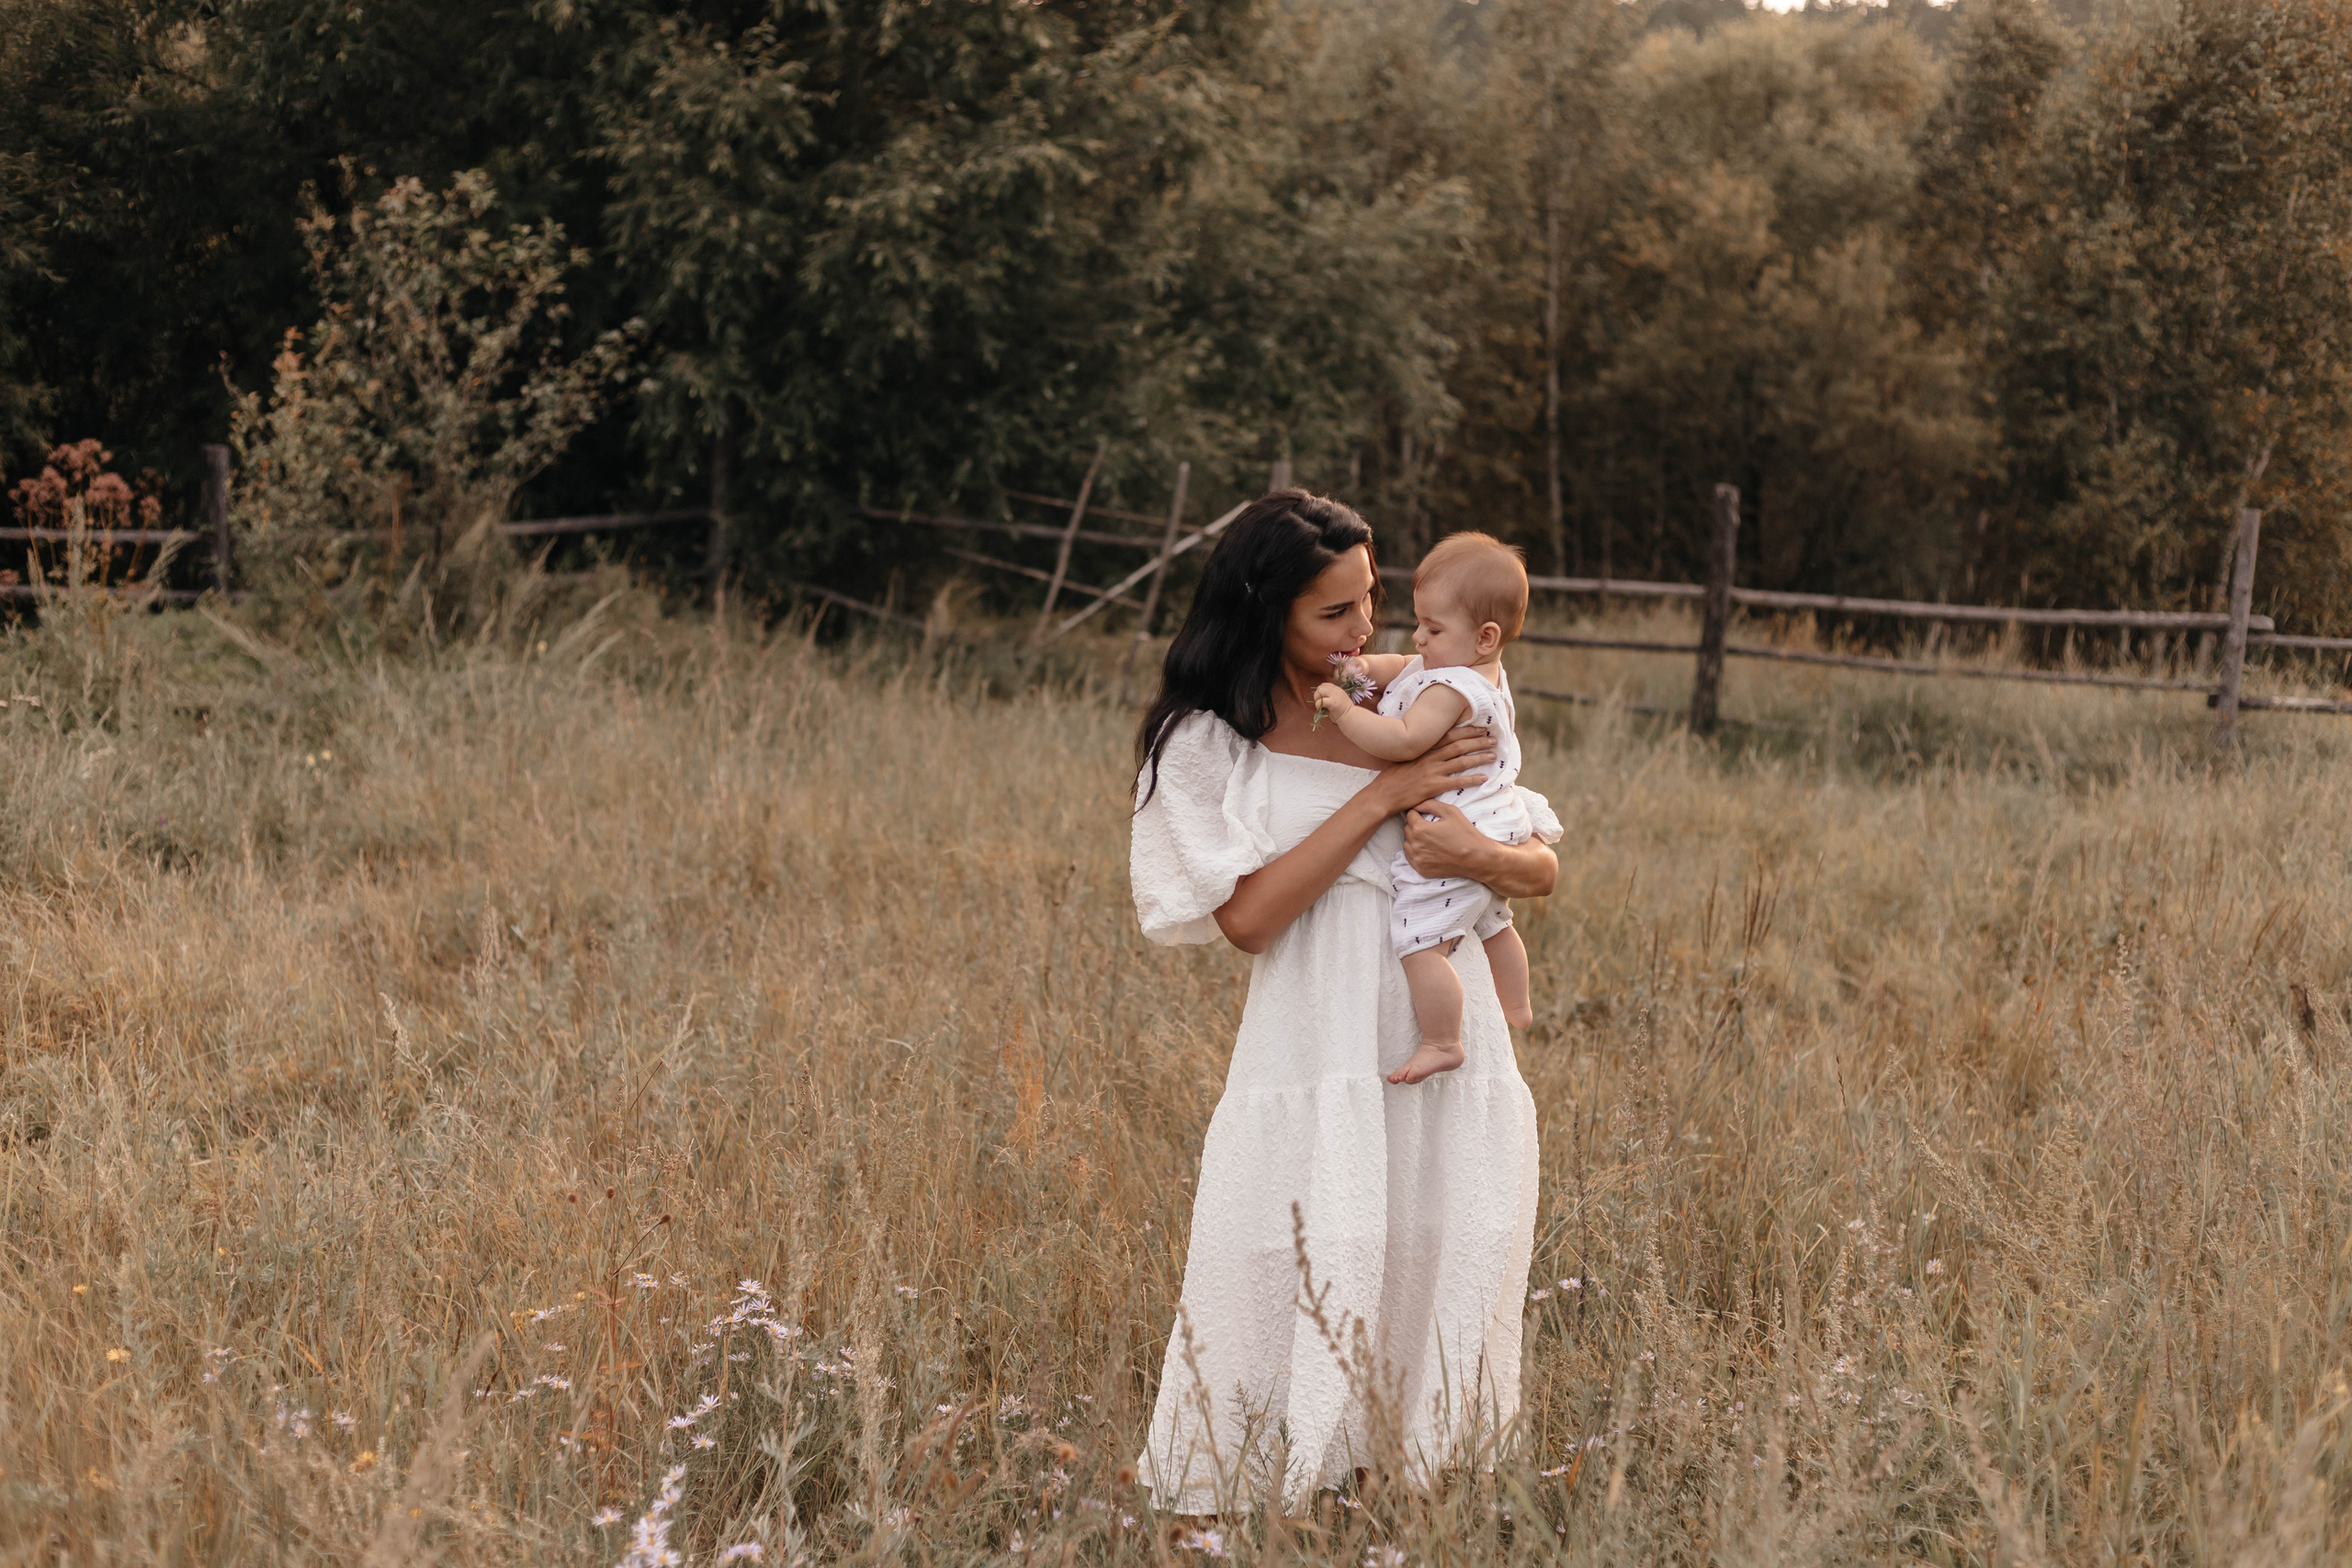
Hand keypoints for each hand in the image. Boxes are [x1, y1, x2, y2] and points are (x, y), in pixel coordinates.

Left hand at [1313, 682, 1350, 715]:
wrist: (1352, 718)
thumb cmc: (1344, 712)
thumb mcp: (1339, 700)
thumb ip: (1331, 696)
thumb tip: (1320, 697)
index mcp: (1337, 689)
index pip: (1324, 684)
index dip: (1320, 691)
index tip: (1322, 699)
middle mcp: (1336, 690)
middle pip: (1320, 687)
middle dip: (1317, 695)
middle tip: (1320, 703)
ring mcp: (1335, 696)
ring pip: (1319, 691)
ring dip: (1317, 699)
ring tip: (1320, 706)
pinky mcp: (1332, 702)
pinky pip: (1319, 701)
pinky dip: (1317, 706)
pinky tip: (1321, 710)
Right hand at [1375, 724, 1492, 814]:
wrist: (1382, 795)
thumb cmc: (1391, 778)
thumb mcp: (1404, 759)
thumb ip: (1419, 753)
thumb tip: (1431, 748)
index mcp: (1423, 749)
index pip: (1449, 735)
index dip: (1466, 731)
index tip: (1479, 728)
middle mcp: (1430, 758)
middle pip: (1459, 746)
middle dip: (1478, 742)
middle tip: (1493, 739)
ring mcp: (1432, 772)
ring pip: (1461, 761)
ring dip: (1479, 758)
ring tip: (1493, 756)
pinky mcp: (1433, 787)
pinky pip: (1457, 782)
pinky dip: (1472, 779)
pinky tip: (1484, 778)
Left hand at [1404, 800, 1557, 895]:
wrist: (1476, 858)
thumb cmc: (1465, 833)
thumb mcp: (1451, 812)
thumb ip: (1430, 804)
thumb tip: (1416, 803)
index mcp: (1420, 829)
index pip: (1410, 815)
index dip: (1418, 813)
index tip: (1426, 815)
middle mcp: (1415, 845)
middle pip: (1407, 829)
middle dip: (1416, 825)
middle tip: (1430, 826)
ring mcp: (1417, 859)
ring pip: (1407, 844)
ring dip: (1414, 839)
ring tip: (1430, 839)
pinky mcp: (1421, 870)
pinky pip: (1411, 858)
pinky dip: (1417, 853)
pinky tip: (1430, 850)